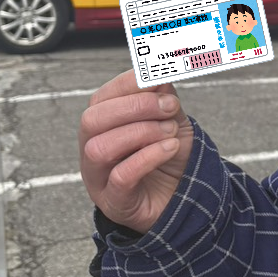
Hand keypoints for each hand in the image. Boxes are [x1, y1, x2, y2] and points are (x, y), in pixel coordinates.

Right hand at [79, 70, 194, 233]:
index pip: (101, 98)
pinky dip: (147, 157)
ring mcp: (98, 178)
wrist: (185, 199)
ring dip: (141, 133)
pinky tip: (170, 148)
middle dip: (135, 107)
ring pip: (99, 148)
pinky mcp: (114, 202)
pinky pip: (120, 177)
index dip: (130, 85)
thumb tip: (158, 74)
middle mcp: (92, 149)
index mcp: (102, 126)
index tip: (162, 83)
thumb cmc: (170, 157)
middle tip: (170, 108)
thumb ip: (164, 98)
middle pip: (92, 120)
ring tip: (172, 133)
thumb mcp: (171, 121)